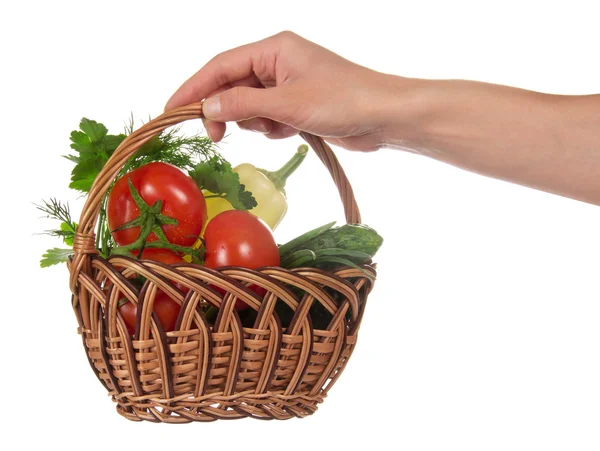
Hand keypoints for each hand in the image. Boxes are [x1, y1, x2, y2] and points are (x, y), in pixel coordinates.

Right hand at [165, 31, 391, 151]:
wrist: (383, 117)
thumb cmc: (342, 100)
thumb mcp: (287, 104)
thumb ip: (242, 104)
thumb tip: (206, 107)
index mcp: (273, 50)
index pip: (220, 66)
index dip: (193, 87)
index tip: (172, 110)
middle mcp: (277, 63)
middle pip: (232, 86)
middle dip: (224, 111)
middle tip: (216, 136)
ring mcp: (287, 84)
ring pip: (248, 105)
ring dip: (254, 122)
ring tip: (277, 127)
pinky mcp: (297, 105)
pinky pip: (267, 117)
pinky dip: (272, 128)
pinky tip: (290, 131)